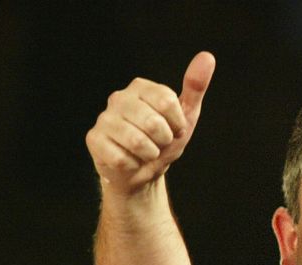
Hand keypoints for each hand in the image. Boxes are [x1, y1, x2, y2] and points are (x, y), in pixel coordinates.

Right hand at [86, 52, 215, 195]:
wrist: (143, 171)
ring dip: (150, 154)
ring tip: (146, 152)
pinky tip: (130, 160)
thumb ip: (195, 87)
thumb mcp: (186, 115)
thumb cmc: (164, 140)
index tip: (174, 129)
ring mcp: (104, 118)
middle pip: (153, 123)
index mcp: (141, 87)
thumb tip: (207, 57)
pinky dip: (133, 165)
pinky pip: (121, 158)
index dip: (177, 124)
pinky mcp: (94, 139)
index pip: (168, 102)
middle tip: (159, 142)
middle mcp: (119, 98)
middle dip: (164, 140)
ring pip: (137, 142)